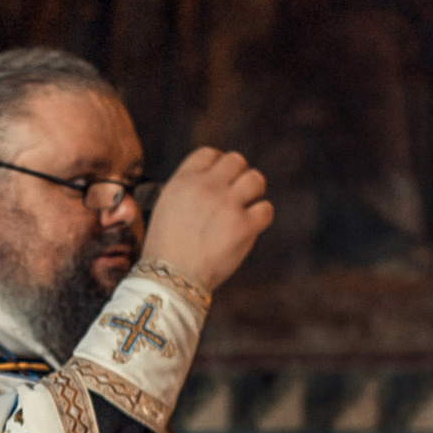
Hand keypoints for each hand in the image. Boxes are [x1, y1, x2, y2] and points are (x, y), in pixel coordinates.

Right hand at [141, 146, 270, 290]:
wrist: (171, 279)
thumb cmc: (166, 249)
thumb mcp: (166, 208)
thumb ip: (190, 190)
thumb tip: (217, 182)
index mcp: (183, 180)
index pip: (209, 153)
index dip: (218, 164)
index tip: (221, 179)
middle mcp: (206, 187)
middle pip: (236, 161)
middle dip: (238, 176)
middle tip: (235, 194)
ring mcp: (227, 205)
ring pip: (256, 179)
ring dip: (253, 192)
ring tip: (245, 207)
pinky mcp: (244, 226)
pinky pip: (266, 209)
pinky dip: (261, 217)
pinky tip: (250, 226)